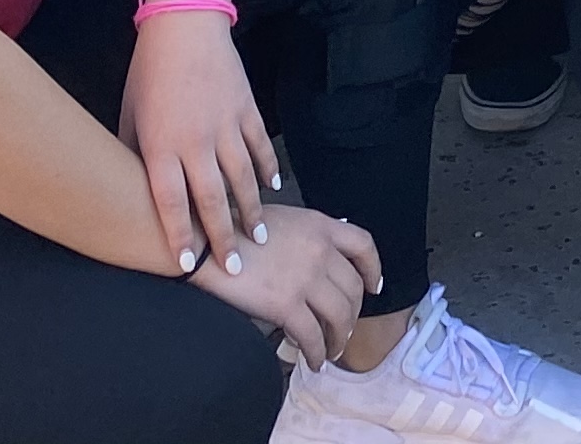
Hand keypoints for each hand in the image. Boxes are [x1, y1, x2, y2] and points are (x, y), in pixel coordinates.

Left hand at [120, 9, 275, 273]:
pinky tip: (272, 188)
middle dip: (223, 238)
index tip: (187, 265)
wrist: (184, 27)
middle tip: (234, 268)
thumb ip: (137, 156)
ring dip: (252, 210)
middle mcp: (196, 142)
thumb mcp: (130, 117)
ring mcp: (226, 125)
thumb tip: (136, 191)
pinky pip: (260, 146)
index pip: (171, 203)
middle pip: (213, 200)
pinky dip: (267, 168)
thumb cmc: (148, 74)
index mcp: (162, 147)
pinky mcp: (247, 109)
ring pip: (244, 178)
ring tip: (258, 237)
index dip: (180, 237)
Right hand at [187, 198, 378, 368]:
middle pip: (353, 289)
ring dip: (338, 339)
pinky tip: (312, 360)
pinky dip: (317, 353)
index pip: (364, 246)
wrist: (207, 243)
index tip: (373, 287)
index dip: (373, 269)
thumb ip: (306, 235)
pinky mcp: (287, 305)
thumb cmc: (234, 231)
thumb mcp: (282, 219)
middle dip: (353, 314)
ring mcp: (306, 278)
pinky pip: (313, 336)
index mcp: (320, 226)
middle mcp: (320, 251)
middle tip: (344, 329)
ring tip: (331, 350)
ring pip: (339, 316)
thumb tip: (320, 253)